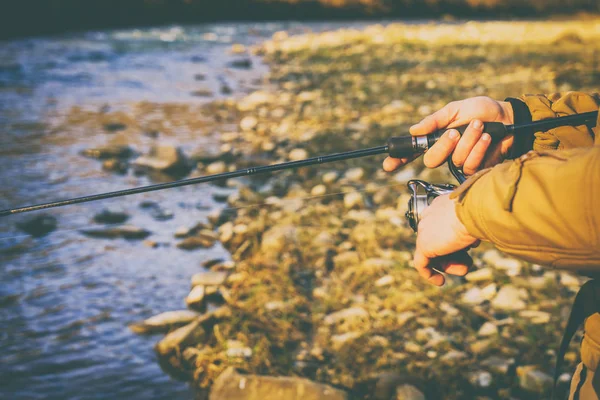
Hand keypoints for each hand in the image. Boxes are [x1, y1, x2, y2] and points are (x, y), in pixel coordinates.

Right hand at [383, 96, 514, 175]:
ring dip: (469, 140)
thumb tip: (413, 130)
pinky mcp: (477, 169)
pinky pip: (471, 165)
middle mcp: (446, 152)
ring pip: (455, 160)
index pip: (413, 152)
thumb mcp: (455, 109)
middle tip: (454, 132)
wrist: (509, 118)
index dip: (399, 159)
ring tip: (480, 127)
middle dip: (443, 146)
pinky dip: (480, 148)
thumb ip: (434, 121)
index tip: (388, 165)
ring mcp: (461, 162)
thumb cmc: (482, 111)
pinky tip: (489, 138)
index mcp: (436, 139)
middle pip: (431, 161)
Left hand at [413, 194, 478, 285]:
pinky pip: (421, 264)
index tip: (468, 249)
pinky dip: (430, 274)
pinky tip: (440, 281)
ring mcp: (425, 230)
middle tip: (467, 260)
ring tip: (463, 268)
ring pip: (433, 253)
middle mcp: (430, 216)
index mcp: (442, 205)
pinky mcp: (423, 244)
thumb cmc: (482, 210)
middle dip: (454, 255)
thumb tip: (472, 240)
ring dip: (450, 264)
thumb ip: (469, 228)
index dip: (455, 242)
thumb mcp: (476, 218)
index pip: (442, 227)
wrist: (476, 209)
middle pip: (438, 241)